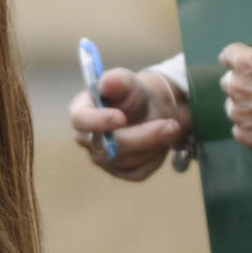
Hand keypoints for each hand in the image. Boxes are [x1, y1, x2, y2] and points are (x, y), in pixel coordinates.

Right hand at [69, 67, 190, 181]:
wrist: (148, 110)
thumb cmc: (132, 93)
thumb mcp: (128, 81)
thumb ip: (117, 80)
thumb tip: (106, 83)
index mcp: (81, 111)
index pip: (80, 120)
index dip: (98, 121)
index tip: (122, 117)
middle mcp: (85, 138)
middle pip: (107, 148)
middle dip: (143, 136)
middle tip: (171, 125)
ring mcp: (100, 158)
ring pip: (127, 161)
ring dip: (154, 144)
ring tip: (168, 125)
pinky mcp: (119, 172)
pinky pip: (138, 171)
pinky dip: (154, 157)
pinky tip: (158, 141)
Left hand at [220, 43, 251, 158]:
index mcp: (244, 62)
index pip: (228, 56)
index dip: (239, 61)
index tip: (247, 67)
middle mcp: (236, 86)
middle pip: (229, 83)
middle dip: (243, 85)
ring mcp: (239, 113)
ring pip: (234, 108)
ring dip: (246, 108)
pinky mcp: (247, 136)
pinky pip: (240, 130)